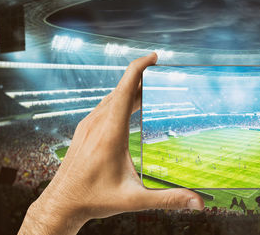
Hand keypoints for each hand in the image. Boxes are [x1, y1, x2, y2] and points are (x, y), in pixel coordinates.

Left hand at [19, 53, 203, 234]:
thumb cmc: (94, 199)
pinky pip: (104, 105)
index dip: (139, 68)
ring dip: (130, 88)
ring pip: (112, 96)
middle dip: (142, 77)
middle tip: (161, 73)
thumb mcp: (134, 199)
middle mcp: (97, 123)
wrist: (62, 203)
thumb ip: (168, 200)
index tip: (154, 57)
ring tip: (149, 86)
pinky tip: (128, 105)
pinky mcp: (84, 129)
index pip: (125, 90)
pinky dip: (119, 98)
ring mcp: (88, 125)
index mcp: (110, 133)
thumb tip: (197, 203)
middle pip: (121, 89)